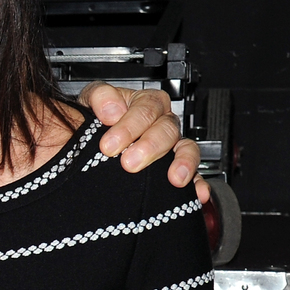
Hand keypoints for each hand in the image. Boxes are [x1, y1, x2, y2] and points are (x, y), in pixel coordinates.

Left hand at [79, 82, 209, 203]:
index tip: (109, 144)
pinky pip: (195, 174)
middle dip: (149, 146)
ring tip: (174, 178)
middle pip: (167, 129)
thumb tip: (112, 111)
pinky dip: (198, 183)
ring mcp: (173, 145)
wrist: (93, 141)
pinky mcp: (177, 167)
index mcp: (145, 102)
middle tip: (129, 162)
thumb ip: (100, 97)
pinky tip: (198, 192)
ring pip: (187, 148)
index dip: (129, 126)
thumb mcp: (91, 100)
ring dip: (183, 163)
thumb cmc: (96, 118)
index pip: (146, 109)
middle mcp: (162, 122)